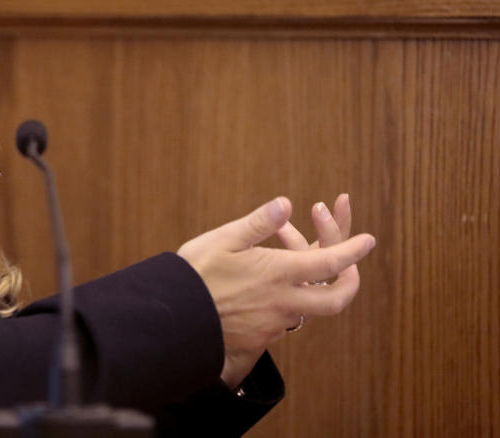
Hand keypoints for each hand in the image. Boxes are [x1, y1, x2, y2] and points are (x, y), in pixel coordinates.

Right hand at [177, 196, 374, 388]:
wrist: (174, 320)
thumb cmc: (194, 275)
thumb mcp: (223, 240)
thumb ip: (258, 223)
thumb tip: (286, 203)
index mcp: (279, 273)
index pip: (331, 262)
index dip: (353, 250)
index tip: (368, 240)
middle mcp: (284, 302)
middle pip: (335, 300)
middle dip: (350, 282)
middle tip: (351, 267)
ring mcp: (273, 323)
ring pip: (308, 308)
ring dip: (307, 284)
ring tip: (283, 259)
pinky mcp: (260, 338)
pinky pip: (284, 319)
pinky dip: (286, 298)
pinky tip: (265, 286)